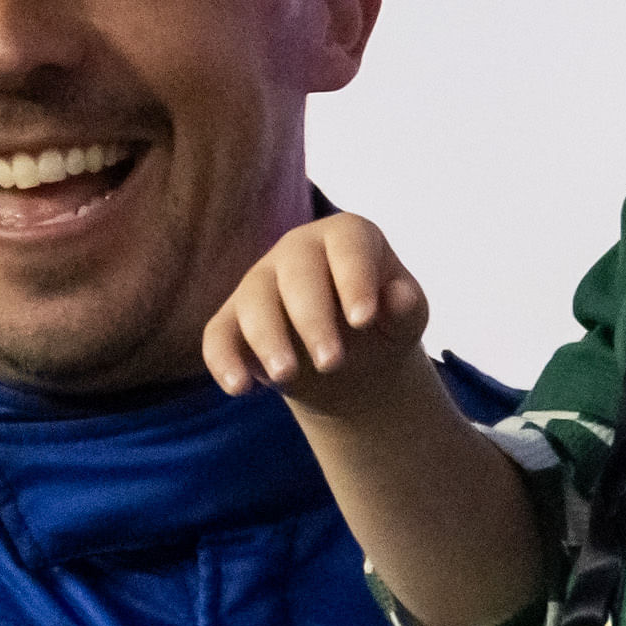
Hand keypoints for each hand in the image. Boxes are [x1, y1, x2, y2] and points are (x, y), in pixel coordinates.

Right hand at [203, 211, 435, 408]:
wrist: (353, 360)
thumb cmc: (384, 325)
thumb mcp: (407, 320)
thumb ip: (407, 308)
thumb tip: (401, 298)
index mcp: (347, 237)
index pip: (348, 246)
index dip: (354, 280)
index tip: (363, 320)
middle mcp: (298, 249)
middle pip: (297, 274)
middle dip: (312, 319)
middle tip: (333, 363)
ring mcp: (260, 281)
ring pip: (254, 302)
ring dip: (268, 340)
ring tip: (286, 377)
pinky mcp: (232, 319)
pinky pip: (218, 335)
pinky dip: (223, 361)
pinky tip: (239, 388)